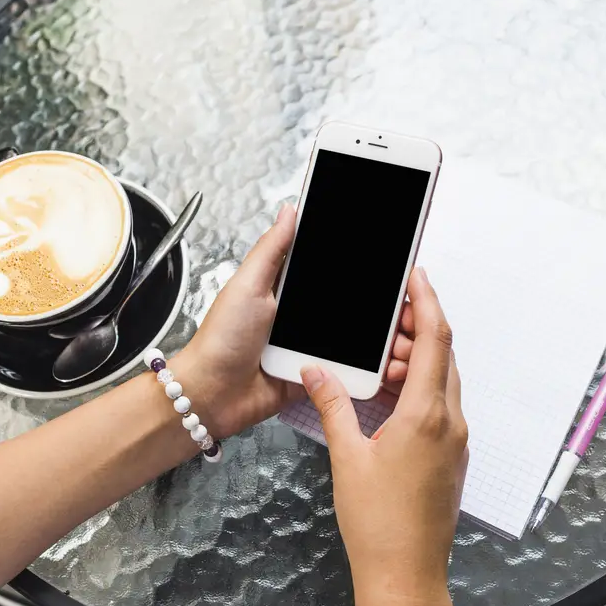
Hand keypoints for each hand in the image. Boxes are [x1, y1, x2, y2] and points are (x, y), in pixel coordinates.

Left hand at [176, 205, 414, 437]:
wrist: (213, 395)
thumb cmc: (221, 340)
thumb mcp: (248, 285)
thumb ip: (271, 250)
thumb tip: (289, 210)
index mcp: (278, 289)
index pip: (316, 267)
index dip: (341, 259)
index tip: (372, 246)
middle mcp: (293, 316)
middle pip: (336, 301)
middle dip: (359, 298)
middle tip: (391, 290)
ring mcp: (302, 346)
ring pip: (343, 333)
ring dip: (361, 332)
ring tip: (393, 323)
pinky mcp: (310, 374)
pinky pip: (339, 367)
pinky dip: (353, 364)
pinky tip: (376, 356)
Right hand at [301, 268, 467, 601]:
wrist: (405, 575)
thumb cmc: (379, 524)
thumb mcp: (348, 457)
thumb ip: (333, 406)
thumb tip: (316, 372)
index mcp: (427, 415)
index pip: (435, 341)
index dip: (427, 302)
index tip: (416, 277)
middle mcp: (450, 424)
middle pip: (443, 357)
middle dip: (417, 329)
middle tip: (385, 319)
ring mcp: (454, 442)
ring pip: (443, 383)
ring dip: (416, 362)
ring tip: (380, 360)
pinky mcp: (450, 459)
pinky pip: (440, 408)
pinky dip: (420, 390)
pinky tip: (390, 396)